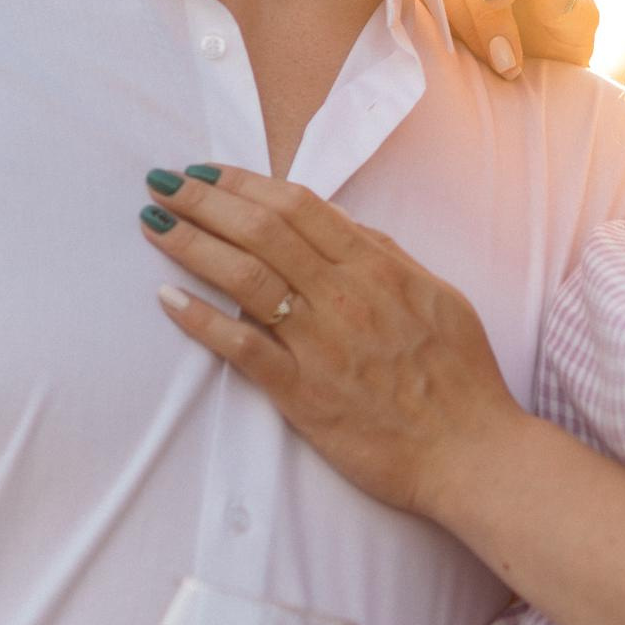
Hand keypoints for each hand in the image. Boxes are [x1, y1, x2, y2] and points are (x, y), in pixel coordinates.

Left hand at [138, 163, 520, 515]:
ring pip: (243, 277)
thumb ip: (387, 257)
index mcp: (378, 268)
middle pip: (261, 230)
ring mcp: (321, 344)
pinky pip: (241, 348)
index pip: (298, 206)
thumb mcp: (438, 296)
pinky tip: (168, 298)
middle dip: (204, 200)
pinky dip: (200, 319)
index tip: (208, 171)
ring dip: (191, 243)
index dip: (245, 182)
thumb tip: (343, 226)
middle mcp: (344, 297)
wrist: (470, 453)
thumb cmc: (459, 378)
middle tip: (164, 182)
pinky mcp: (303, 394)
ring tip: (154, 222)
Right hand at [423, 0, 598, 79]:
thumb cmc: (556, 25)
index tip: (500, 0)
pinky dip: (428, 20)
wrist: (526, 46)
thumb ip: (574, 8)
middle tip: (505, 62)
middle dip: (484, 14)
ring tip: (487, 62)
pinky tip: (451, 52)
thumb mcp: (578, 23)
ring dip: (456, 22)